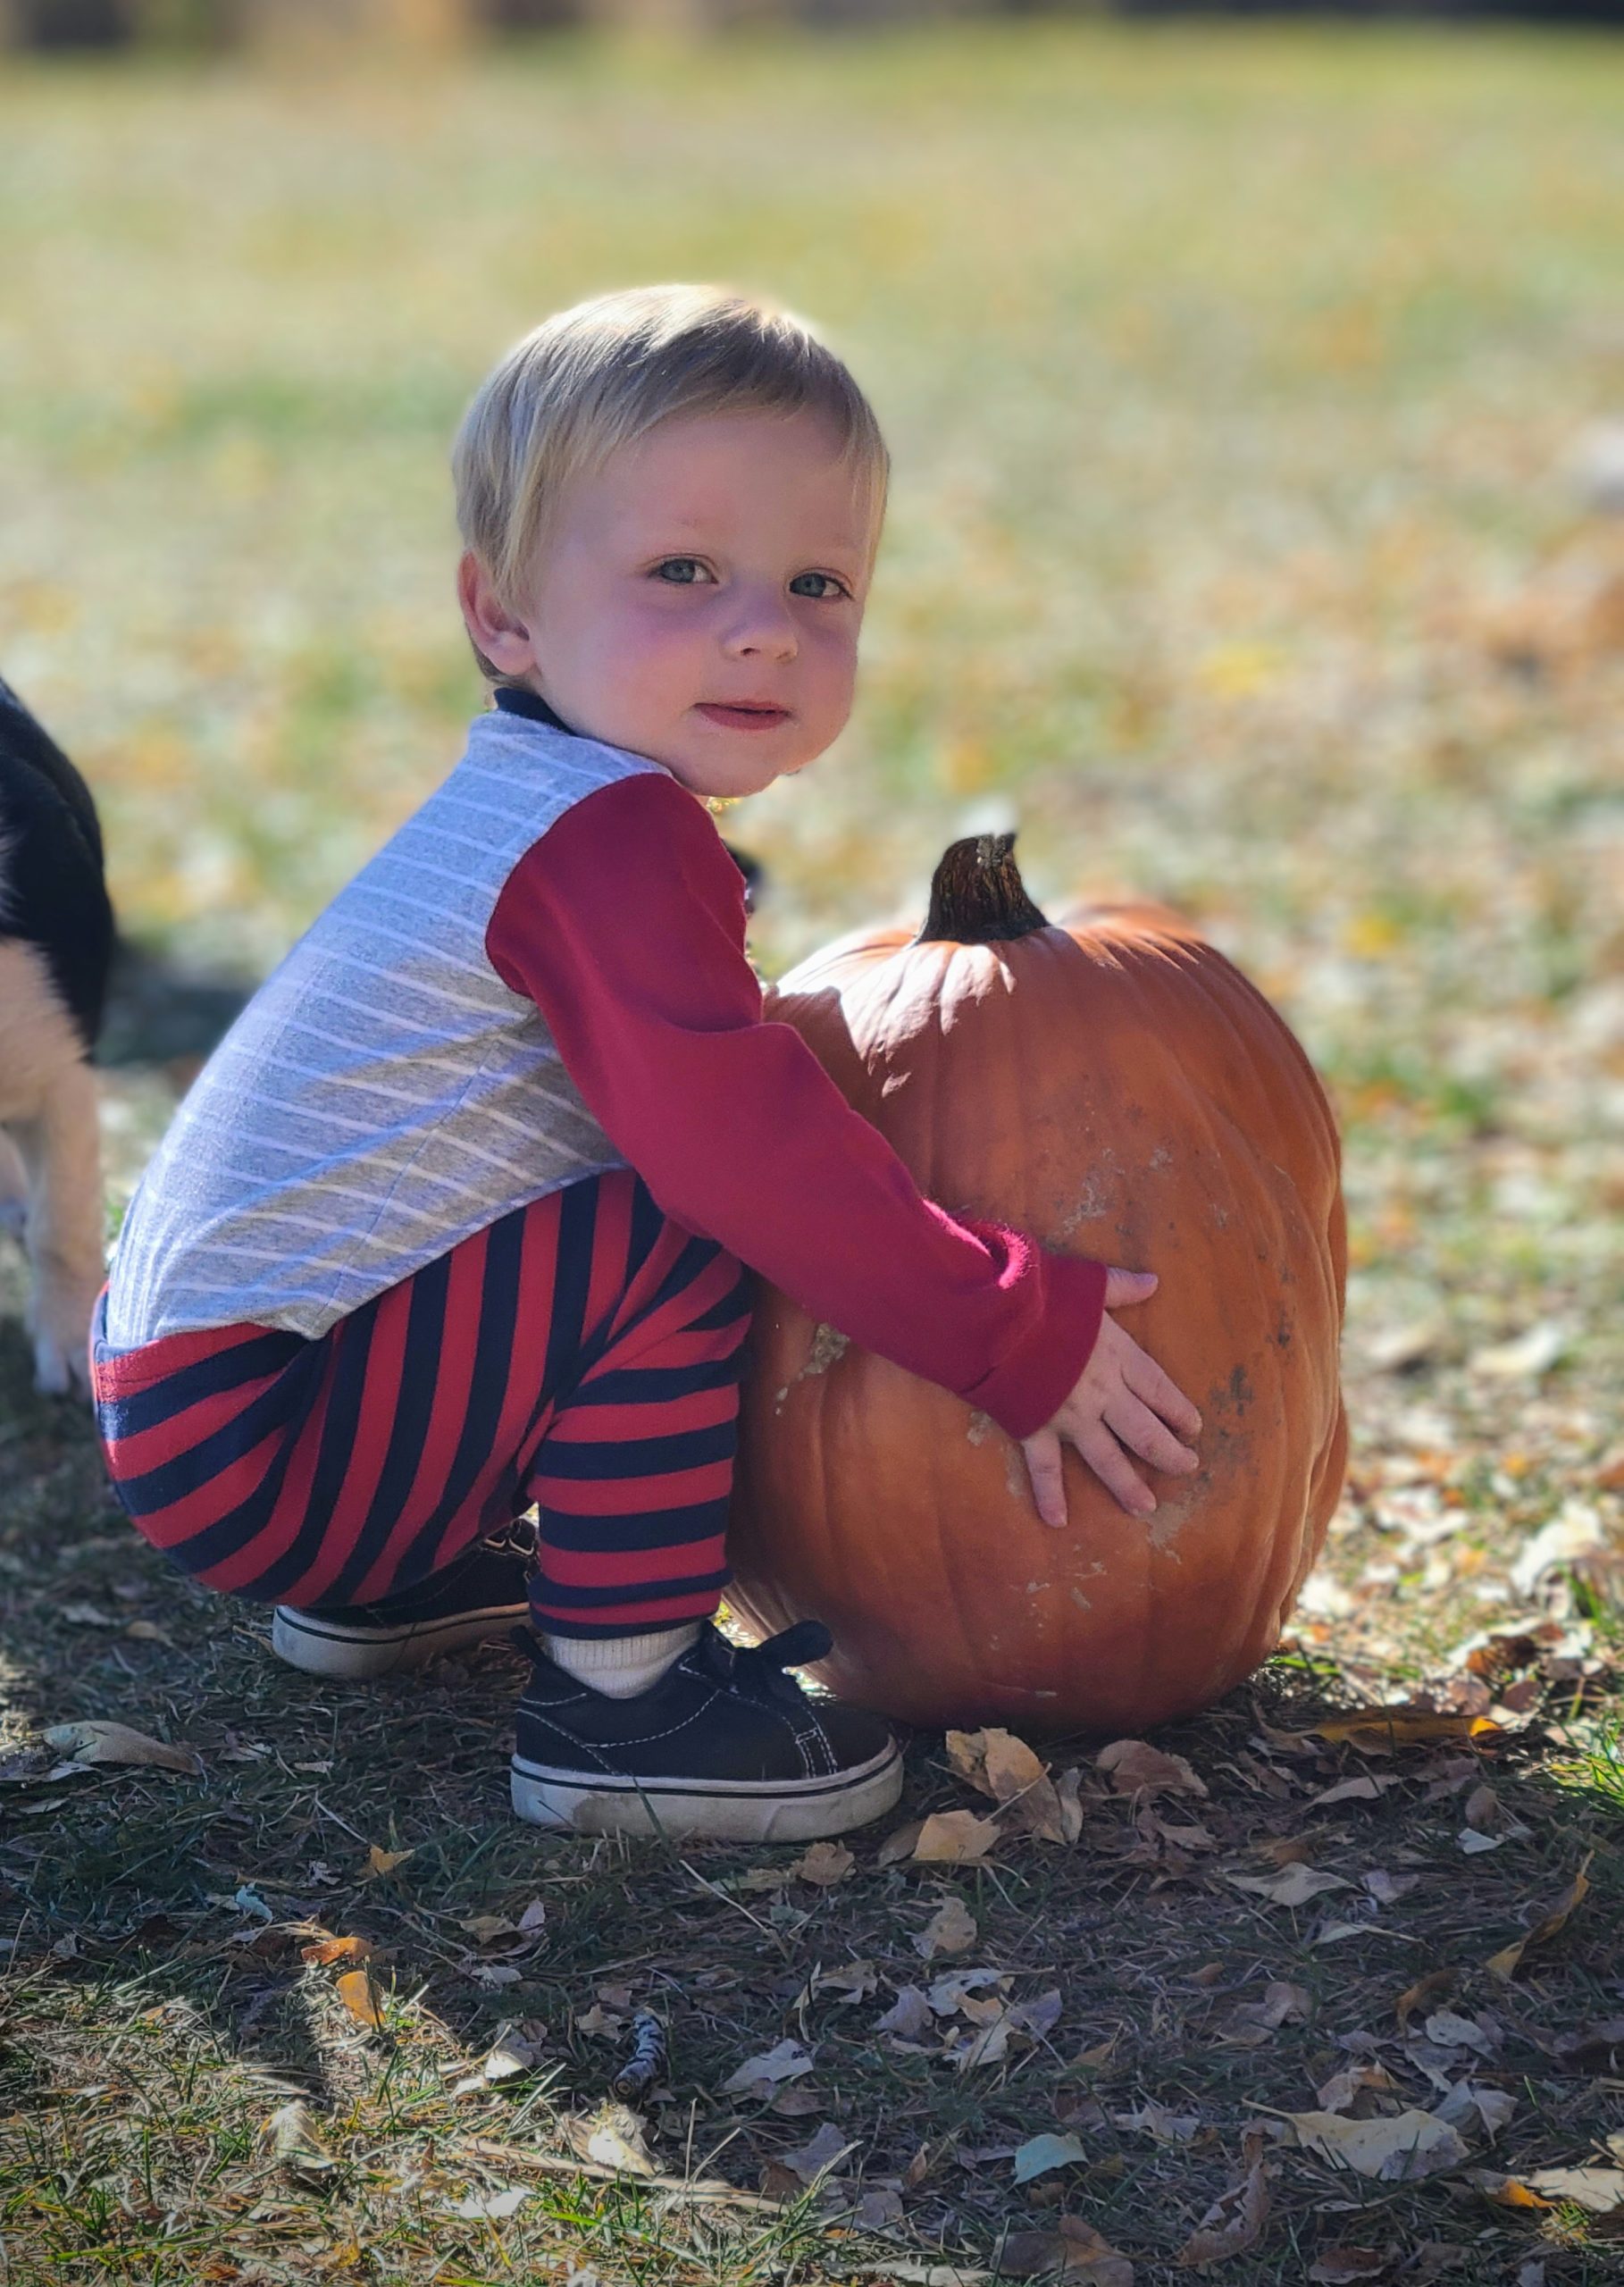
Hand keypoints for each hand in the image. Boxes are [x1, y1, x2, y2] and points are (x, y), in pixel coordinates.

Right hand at [1018, 1267, 1202, 1529]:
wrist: (997, 1318)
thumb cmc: (1040, 1295)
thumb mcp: (1087, 1283)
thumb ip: (1121, 1288)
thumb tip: (1154, 1281)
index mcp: (1117, 1355)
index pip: (1159, 1390)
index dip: (1179, 1410)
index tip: (1194, 1428)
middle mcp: (1102, 1392)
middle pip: (1145, 1431)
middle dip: (1169, 1453)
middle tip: (1186, 1468)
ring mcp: (1070, 1415)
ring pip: (1108, 1458)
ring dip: (1128, 1485)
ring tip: (1146, 1507)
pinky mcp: (1036, 1428)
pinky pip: (1046, 1468)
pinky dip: (1050, 1496)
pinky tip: (1058, 1522)